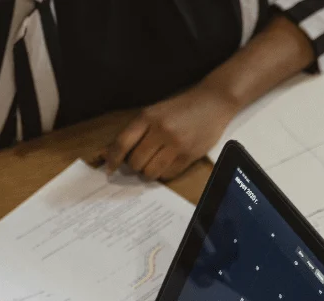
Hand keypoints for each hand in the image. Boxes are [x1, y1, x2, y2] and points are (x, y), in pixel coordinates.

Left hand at [103, 83, 238, 180]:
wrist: (214, 102)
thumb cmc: (182, 107)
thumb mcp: (156, 111)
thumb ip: (138, 130)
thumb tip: (113, 151)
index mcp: (148, 116)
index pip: (123, 143)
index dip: (113, 158)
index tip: (109, 167)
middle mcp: (161, 130)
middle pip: (136, 162)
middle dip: (134, 166)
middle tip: (140, 161)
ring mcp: (176, 144)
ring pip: (150, 171)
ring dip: (148, 172)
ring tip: (154, 163)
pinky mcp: (189, 155)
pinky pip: (168, 174)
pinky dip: (163, 173)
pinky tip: (167, 163)